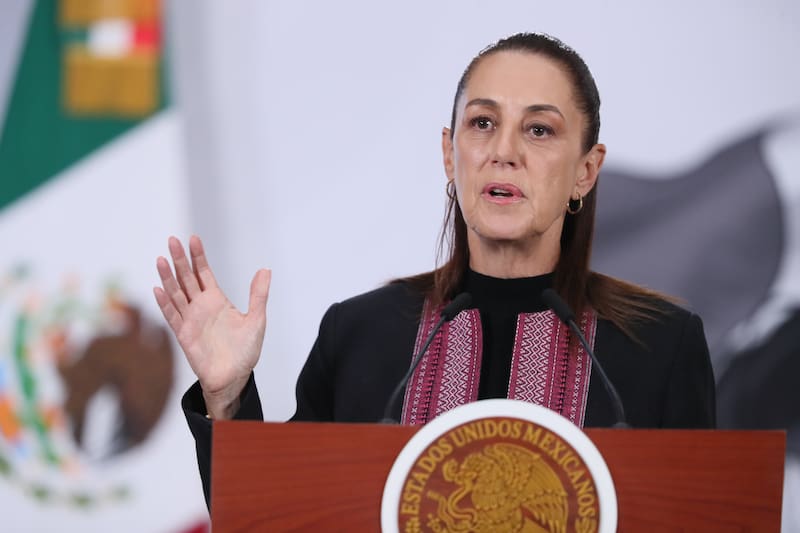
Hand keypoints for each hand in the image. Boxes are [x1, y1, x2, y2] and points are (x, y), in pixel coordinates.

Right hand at [154, 235, 270, 418]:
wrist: (234, 378)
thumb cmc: (245, 351)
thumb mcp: (256, 320)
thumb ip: (258, 295)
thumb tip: (265, 270)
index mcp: (217, 300)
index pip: (204, 273)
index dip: (198, 256)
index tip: (193, 239)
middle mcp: (201, 307)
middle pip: (187, 278)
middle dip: (180, 260)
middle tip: (172, 240)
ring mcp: (190, 320)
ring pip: (176, 294)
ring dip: (168, 277)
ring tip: (162, 259)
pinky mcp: (184, 335)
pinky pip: (172, 316)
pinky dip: (165, 303)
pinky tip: (158, 288)